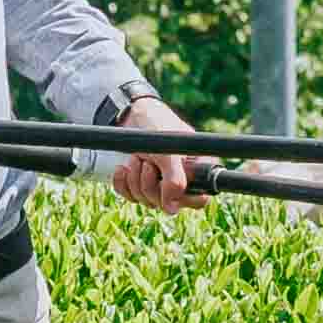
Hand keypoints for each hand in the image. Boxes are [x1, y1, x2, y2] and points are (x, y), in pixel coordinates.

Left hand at [110, 91, 199, 211]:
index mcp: (198, 169)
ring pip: (147, 201)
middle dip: (150, 184)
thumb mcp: (167, 151)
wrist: (131, 114)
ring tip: (136, 158)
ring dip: (136, 180)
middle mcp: (182, 180)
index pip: (199, 200)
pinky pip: (130, 197)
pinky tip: (123, 168)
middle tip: (148, 162)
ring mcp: (161, 184)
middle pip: (168, 204)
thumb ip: (175, 180)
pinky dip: (123, 183)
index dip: (181, 197)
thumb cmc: (156, 125)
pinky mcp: (141, 185)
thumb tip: (171, 208)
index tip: (165, 184)